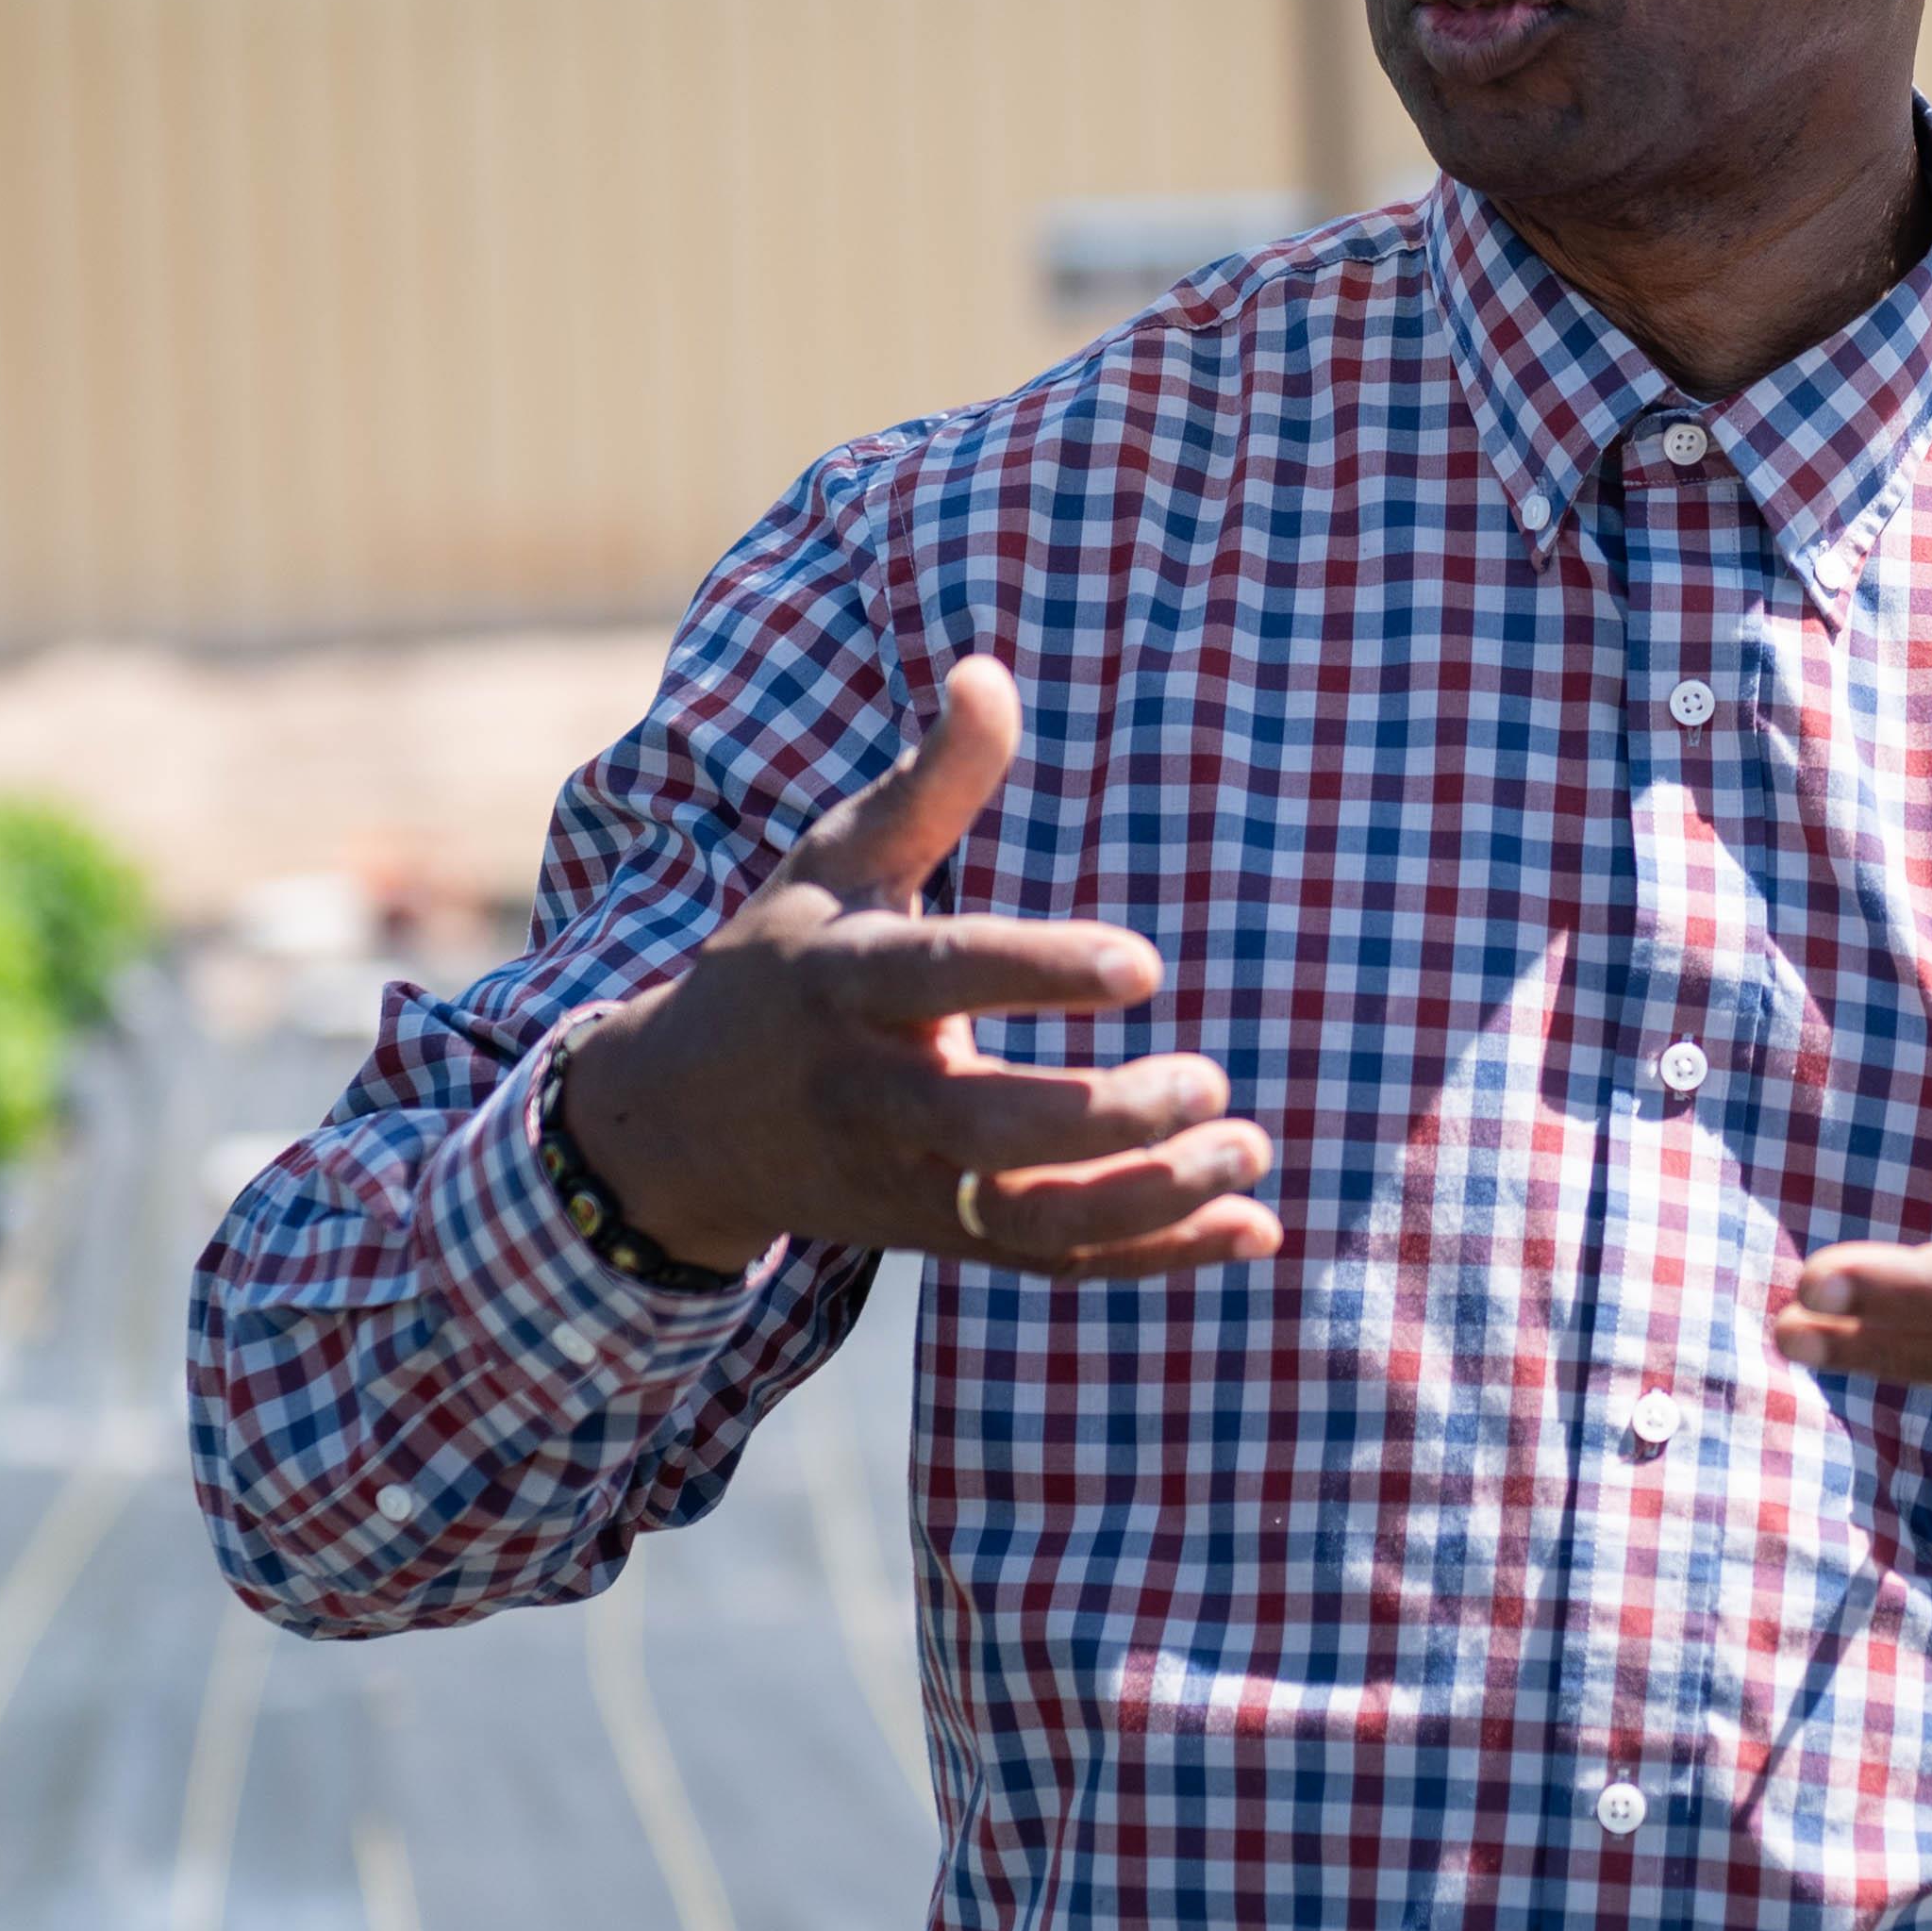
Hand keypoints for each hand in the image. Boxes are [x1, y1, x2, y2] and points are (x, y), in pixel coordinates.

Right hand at [553, 656, 1283, 1282]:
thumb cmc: (781, 966)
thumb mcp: (834, 863)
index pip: (942, 974)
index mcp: (842, 983)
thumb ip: (926, 783)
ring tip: (1250, 1150)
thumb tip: (989, 670)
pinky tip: (1252, 1225)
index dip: (1037, 971)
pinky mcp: (938, 1239)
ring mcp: (902, 1183)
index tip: (1144, 963)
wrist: (679, 1124)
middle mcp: (869, 1095)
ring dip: (1146, 1200)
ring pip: (1024, 1218)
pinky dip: (1153, 1255)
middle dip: (1103, 1119)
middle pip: (985, 1128)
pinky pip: (1050, 1260)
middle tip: (1209, 1079)